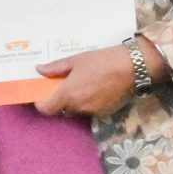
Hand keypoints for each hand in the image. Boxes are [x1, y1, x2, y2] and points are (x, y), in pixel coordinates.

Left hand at [34, 37, 162, 117]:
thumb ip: (56, 67)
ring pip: (76, 111)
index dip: (41, 104)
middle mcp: (79, 107)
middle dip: (58, 102)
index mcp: (68, 95)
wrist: (134, 67)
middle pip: (61, 110)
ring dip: (74, 103)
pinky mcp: (106, 113)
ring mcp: (93, 112)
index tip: (40, 96)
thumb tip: (39, 69)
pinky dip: (88, 104)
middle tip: (61, 88)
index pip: (46, 109)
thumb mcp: (76, 60)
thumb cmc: (102, 61)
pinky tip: (95, 90)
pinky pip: (90, 111)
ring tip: (80, 86)